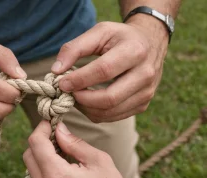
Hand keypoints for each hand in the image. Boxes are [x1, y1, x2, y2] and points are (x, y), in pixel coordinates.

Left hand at [23, 121, 128, 177]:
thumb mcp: (98, 161)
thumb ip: (75, 143)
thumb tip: (59, 128)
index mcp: (56, 175)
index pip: (36, 142)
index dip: (42, 127)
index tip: (50, 121)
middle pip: (28, 154)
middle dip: (40, 141)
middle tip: (57, 136)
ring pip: (31, 167)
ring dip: (42, 156)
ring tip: (62, 154)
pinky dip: (44, 169)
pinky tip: (61, 168)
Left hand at [51, 16, 167, 121]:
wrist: (151, 43)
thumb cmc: (120, 37)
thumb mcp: (99, 32)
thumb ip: (74, 48)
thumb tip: (56, 70)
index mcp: (135, 51)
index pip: (104, 71)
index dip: (79, 79)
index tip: (61, 82)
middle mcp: (145, 74)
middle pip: (109, 98)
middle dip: (82, 99)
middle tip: (66, 93)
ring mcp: (146, 93)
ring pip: (110, 112)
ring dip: (85, 108)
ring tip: (74, 96)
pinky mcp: (142, 105)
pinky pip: (113, 117)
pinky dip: (95, 112)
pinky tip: (86, 101)